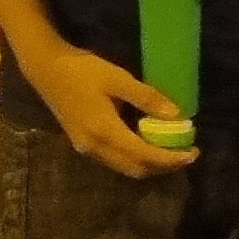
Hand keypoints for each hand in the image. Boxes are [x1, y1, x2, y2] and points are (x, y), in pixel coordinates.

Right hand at [19, 45, 194, 176]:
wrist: (46, 70)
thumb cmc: (83, 71)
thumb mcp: (118, 79)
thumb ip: (147, 98)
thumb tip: (177, 115)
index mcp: (105, 132)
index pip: (145, 155)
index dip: (170, 159)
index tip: (193, 153)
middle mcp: (95, 147)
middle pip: (136, 169)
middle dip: (164, 166)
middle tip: (187, 154)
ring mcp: (86, 148)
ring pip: (125, 167)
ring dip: (150, 165)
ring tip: (172, 151)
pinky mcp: (83, 144)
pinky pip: (115, 161)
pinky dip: (135, 159)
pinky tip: (148, 145)